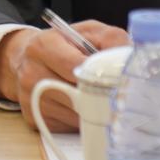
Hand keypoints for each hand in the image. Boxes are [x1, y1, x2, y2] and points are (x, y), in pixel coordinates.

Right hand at [0, 20, 128, 130]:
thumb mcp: (89, 32)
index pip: (77, 67)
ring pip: (75, 116)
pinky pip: (67, 127)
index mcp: (43, 46)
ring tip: (101, 101)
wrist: (29, 59)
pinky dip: (82, 122)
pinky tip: (84, 109)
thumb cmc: (66, 46)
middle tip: (120, 97)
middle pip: (77, 95)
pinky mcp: (33, 117)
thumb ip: (112, 40)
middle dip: (102, 98)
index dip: (103, 76)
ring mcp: (30, 97)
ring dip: (94, 113)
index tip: (121, 82)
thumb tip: (130, 61)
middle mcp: (31, 72)